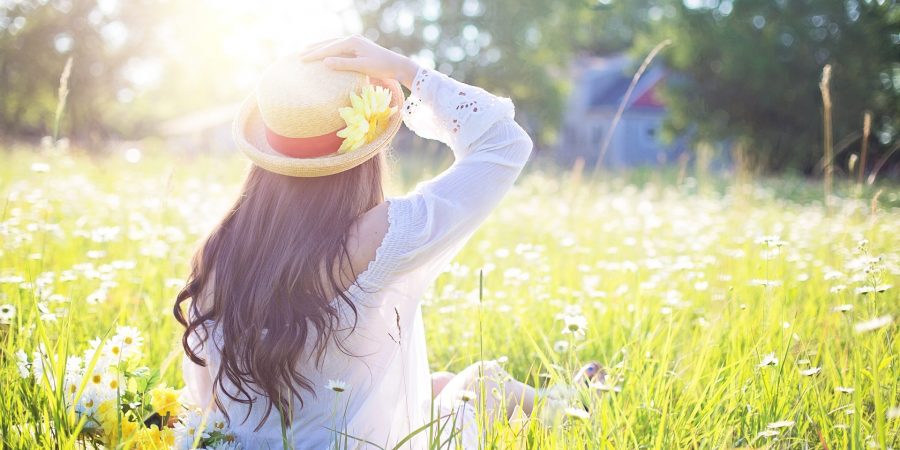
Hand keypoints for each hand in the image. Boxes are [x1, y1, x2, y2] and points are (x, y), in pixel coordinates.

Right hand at [299, 35, 419, 89]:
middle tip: (299, 55)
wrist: (397, 65)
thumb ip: (344, 64)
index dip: (315, 54)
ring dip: (321, 48)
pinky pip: (339, 47)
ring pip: (333, 44)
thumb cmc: (381, 67)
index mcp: (352, 42)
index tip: (302, 60)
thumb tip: (325, 61)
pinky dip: (330, 50)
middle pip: (329, 43)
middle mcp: (352, 39)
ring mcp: (355, 42)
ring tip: (308, 51)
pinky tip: (325, 54)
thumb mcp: (362, 66)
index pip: (329, 48)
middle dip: (314, 49)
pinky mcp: (358, 47)